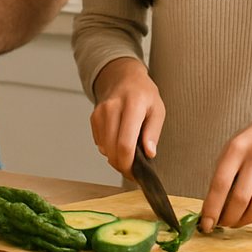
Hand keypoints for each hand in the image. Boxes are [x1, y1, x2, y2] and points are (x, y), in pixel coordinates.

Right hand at [89, 58, 163, 176]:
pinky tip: (119, 141)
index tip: (135, 173)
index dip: (128, 164)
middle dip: (122, 165)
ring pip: (104, 149)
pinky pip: (100, 143)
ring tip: (129, 154)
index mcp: (133, 105)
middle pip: (112, 150)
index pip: (125, 144)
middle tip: (133, 169)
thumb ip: (153, 132)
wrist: (124, 77)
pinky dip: (109, 149)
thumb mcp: (158, 110)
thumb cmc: (144, 95)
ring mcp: (100, 113)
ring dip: (115, 158)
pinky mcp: (93, 118)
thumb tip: (149, 153)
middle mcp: (113, 108)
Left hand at [200, 102, 251, 232]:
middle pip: (240, 199)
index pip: (220, 184)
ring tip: (239, 221)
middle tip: (223, 224)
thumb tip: (213, 204)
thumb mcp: (236, 144)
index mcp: (236, 148)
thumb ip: (225, 170)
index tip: (205, 224)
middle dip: (229, 218)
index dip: (211, 208)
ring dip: (246, 221)